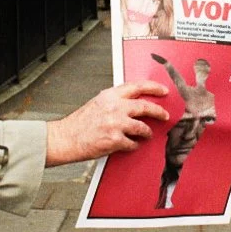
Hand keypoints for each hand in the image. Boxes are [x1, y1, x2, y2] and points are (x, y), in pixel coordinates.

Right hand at [46, 81, 169, 165]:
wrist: (66, 138)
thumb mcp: (97, 103)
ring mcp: (115, 124)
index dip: (153, 87)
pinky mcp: (115, 140)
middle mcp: (114, 107)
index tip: (163, 91)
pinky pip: (133, 143)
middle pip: (145, 106)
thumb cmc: (79, 124)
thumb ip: (114, 102)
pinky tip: (130, 145)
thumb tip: (133, 105)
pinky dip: (133, 145)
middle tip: (164, 115)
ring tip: (147, 134)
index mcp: (109, 96)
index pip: (137, 86)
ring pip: (142, 127)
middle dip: (158, 111)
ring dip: (147, 132)